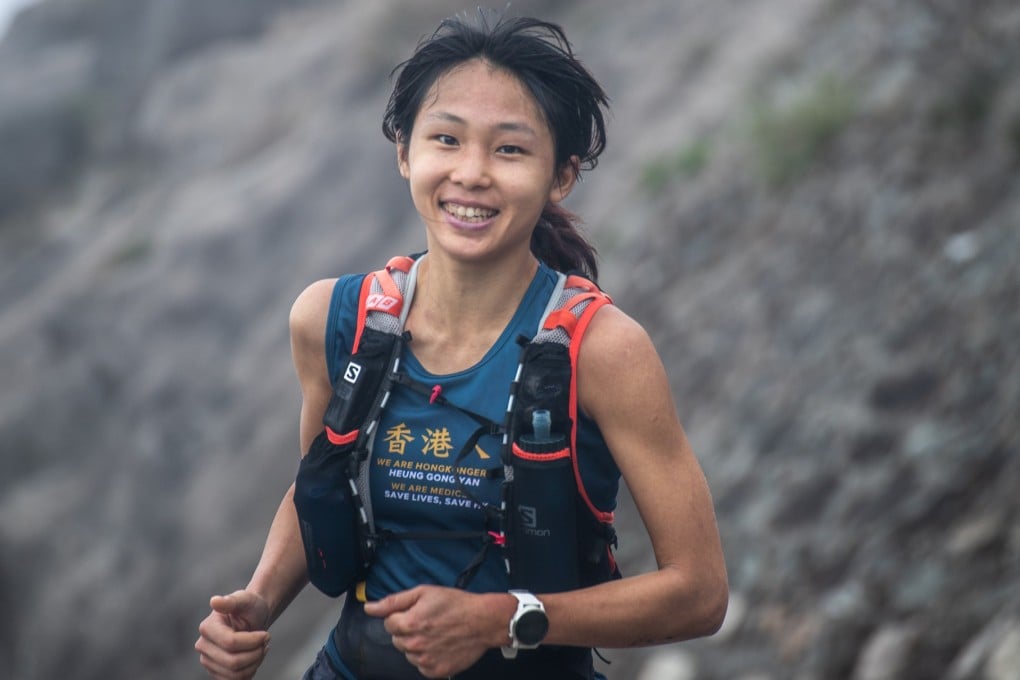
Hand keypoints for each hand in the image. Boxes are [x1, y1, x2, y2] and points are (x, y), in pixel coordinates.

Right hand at [195, 590, 271, 679]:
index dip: (253, 641)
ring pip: (235, 674)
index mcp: (207, 627)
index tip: (266, 634)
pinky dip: (250, 671)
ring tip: (261, 649)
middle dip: (256, 653)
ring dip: (255, 662)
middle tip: (265, 642)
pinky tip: (254, 657)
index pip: (231, 643)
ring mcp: (208, 661)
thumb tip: (215, 601)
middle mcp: (203, 646)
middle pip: (233, 662)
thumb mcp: (245, 599)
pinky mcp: (217, 672)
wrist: (252, 619)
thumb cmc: (249, 607)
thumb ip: (232, 601)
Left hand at [364, 585, 506, 677]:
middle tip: (428, 622)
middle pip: (397, 639)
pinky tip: (440, 646)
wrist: (483, 621)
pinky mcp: (435, 672)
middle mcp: (414, 645)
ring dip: (416, 645)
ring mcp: (424, 661)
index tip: (416, 612)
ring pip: (408, 653)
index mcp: (409, 624)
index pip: (388, 623)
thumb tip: (369, 608)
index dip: (401, 615)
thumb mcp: (424, 592)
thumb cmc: (456, 604)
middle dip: (407, 630)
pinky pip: (421, 666)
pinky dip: (427, 657)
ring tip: (435, 634)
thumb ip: (393, 601)